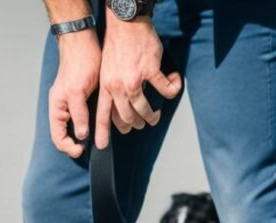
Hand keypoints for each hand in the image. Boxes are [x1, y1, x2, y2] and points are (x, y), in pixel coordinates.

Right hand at [49, 29, 100, 157]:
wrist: (84, 42)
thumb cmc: (79, 63)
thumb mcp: (77, 91)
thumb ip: (78, 114)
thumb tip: (81, 136)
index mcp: (57, 107)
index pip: (58, 137)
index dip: (69, 148)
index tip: (82, 151)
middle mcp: (63, 108)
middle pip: (66, 136)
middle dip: (77, 145)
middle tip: (95, 148)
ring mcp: (72, 103)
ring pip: (77, 128)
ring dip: (86, 137)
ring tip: (100, 140)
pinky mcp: (82, 97)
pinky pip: (85, 118)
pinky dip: (92, 125)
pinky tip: (103, 126)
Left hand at [95, 13, 181, 149]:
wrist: (125, 24)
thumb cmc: (116, 45)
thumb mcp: (105, 71)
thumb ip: (111, 88)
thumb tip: (117, 105)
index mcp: (106, 87)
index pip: (102, 115)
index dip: (102, 132)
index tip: (101, 145)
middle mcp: (118, 86)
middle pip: (128, 117)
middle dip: (136, 125)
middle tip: (142, 125)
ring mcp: (135, 80)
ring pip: (145, 109)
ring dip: (152, 116)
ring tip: (155, 116)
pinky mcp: (150, 71)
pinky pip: (166, 89)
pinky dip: (173, 89)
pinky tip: (175, 84)